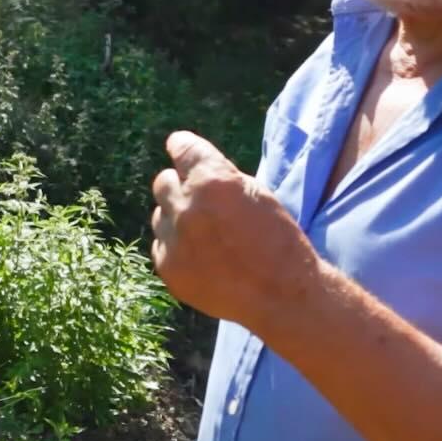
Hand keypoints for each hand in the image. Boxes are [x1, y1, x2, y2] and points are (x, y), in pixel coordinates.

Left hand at [150, 130, 321, 325]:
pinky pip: (161, 245)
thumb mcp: (256, 192)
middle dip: (180, 186)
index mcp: (212, 180)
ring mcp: (173, 240)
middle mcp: (186, 207)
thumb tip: (193, 166)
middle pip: (163, 182)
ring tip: (207, 236)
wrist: (281, 293)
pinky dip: (176, 247)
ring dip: (178, 219)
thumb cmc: (277, 238)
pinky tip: (203, 257)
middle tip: (200, 200)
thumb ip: (220, 176)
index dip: (183, 147)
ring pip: (160, 216)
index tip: (180, 148)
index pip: (181, 147)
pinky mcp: (168, 268)